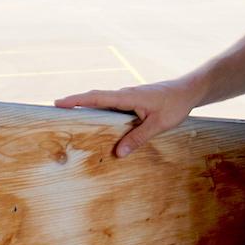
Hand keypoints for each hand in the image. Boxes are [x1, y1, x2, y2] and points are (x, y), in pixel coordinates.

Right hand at [54, 82, 196, 157]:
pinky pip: (112, 104)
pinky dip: (100, 108)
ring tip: (69, 115)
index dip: (78, 99)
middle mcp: (125, 94)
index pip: (98, 97)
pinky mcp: (133, 100)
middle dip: (75, 101)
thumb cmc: (175, 105)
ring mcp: (128, 96)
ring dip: (87, 105)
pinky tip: (97, 120)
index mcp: (128, 97)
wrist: (189, 90)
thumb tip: (118, 153)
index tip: (59, 102)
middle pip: (96, 97)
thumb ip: (138, 138)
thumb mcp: (159, 124)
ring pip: (103, 100)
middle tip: (55, 108)